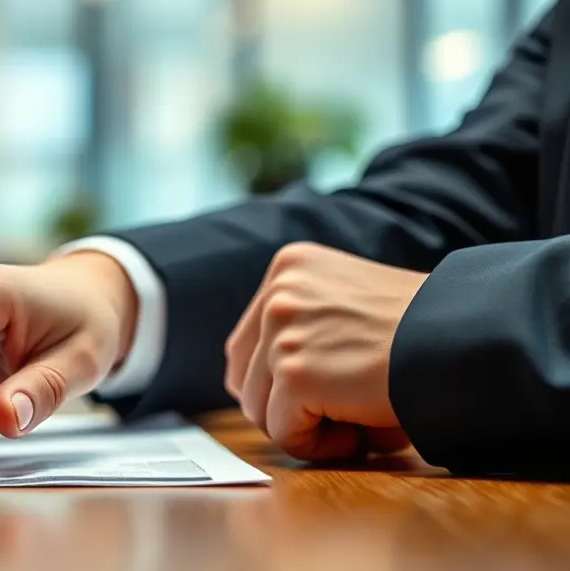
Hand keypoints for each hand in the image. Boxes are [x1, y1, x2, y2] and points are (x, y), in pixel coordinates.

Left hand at [225, 242, 427, 461]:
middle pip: (244, 380)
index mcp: (290, 267)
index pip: (247, 346)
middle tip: (341, 414)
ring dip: (307, 427)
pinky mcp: (296, 374)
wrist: (469, 337)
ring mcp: (282, 332)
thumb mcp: (348, 305)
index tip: (324, 392)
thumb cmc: (424, 331)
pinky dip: (320, 447)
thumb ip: (304, 330)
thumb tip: (262, 398)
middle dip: (286, 408)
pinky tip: (360, 432)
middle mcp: (278, 292)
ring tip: (358, 419)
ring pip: (260, 411)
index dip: (278, 384)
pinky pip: (285, 435)